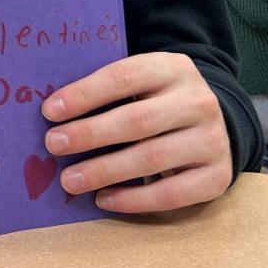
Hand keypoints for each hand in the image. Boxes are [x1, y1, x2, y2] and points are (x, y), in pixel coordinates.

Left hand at [41, 53, 231, 211]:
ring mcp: (212, 139)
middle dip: (90, 134)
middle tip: (54, 146)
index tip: (50, 111)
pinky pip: (172, 193)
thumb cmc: (158, 100)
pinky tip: (104, 199)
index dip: (84, 94)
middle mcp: (197, 101)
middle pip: (137, 120)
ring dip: (105, 171)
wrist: (214, 121)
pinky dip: (134, 199)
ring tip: (70, 181)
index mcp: (171, 68)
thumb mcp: (142, 81)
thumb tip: (53, 115)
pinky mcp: (217, 175)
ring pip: (152, 158)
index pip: (123, 77)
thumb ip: (107, 91)